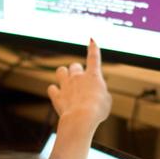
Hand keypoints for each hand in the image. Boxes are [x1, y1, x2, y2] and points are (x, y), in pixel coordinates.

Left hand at [47, 40, 110, 158]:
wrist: (81, 118)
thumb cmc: (97, 110)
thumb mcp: (107, 101)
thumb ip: (101, 93)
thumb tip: (95, 94)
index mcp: (93, 76)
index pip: (94, 58)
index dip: (93, 48)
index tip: (92, 40)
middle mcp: (78, 77)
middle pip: (75, 65)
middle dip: (77, 70)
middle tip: (81, 81)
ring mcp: (66, 85)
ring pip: (61, 71)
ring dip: (63, 75)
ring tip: (67, 82)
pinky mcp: (57, 96)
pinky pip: (52, 88)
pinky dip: (54, 90)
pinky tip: (57, 94)